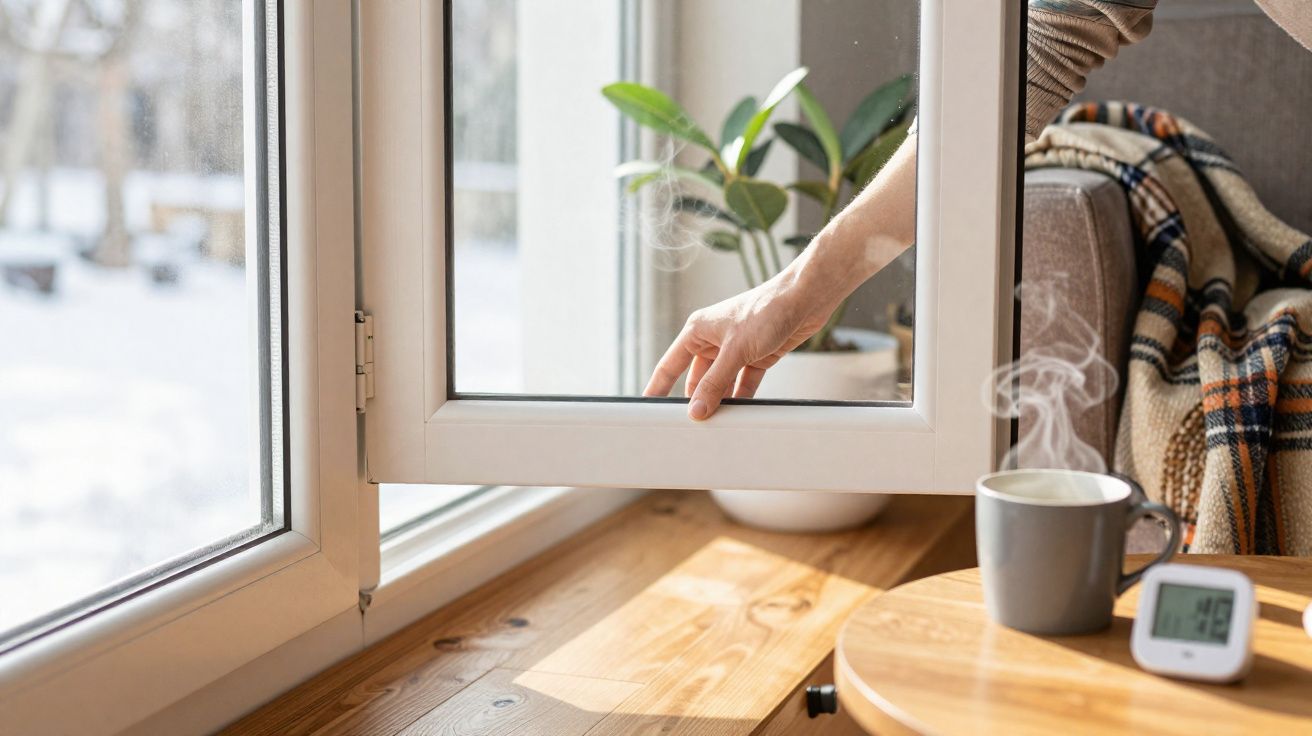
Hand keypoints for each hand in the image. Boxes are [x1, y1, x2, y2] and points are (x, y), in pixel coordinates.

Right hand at [643, 271, 838, 420]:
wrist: (805, 298)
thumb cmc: (766, 310)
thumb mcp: (736, 351)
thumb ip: (715, 383)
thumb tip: (697, 410)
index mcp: (698, 331)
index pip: (669, 365)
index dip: (658, 387)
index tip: (649, 408)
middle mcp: (713, 340)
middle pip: (696, 378)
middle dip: (695, 400)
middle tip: (690, 424)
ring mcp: (735, 349)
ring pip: (720, 383)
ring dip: (720, 401)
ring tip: (715, 424)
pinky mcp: (756, 356)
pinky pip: (743, 383)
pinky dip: (742, 398)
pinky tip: (740, 414)